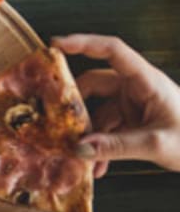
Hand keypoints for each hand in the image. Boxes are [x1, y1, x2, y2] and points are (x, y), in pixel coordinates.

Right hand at [52, 34, 179, 176]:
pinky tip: (97, 167)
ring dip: (88, 134)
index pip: (112, 51)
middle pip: (95, 84)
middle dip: (76, 105)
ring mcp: (134, 105)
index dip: (83, 43)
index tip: (56, 45)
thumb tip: (79, 148)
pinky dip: (100, 147)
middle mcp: (137, 88)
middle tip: (58, 122)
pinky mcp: (134, 121)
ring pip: (98, 112)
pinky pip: (107, 130)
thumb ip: (116, 146)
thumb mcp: (156, 144)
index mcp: (147, 81)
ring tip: (82, 157)